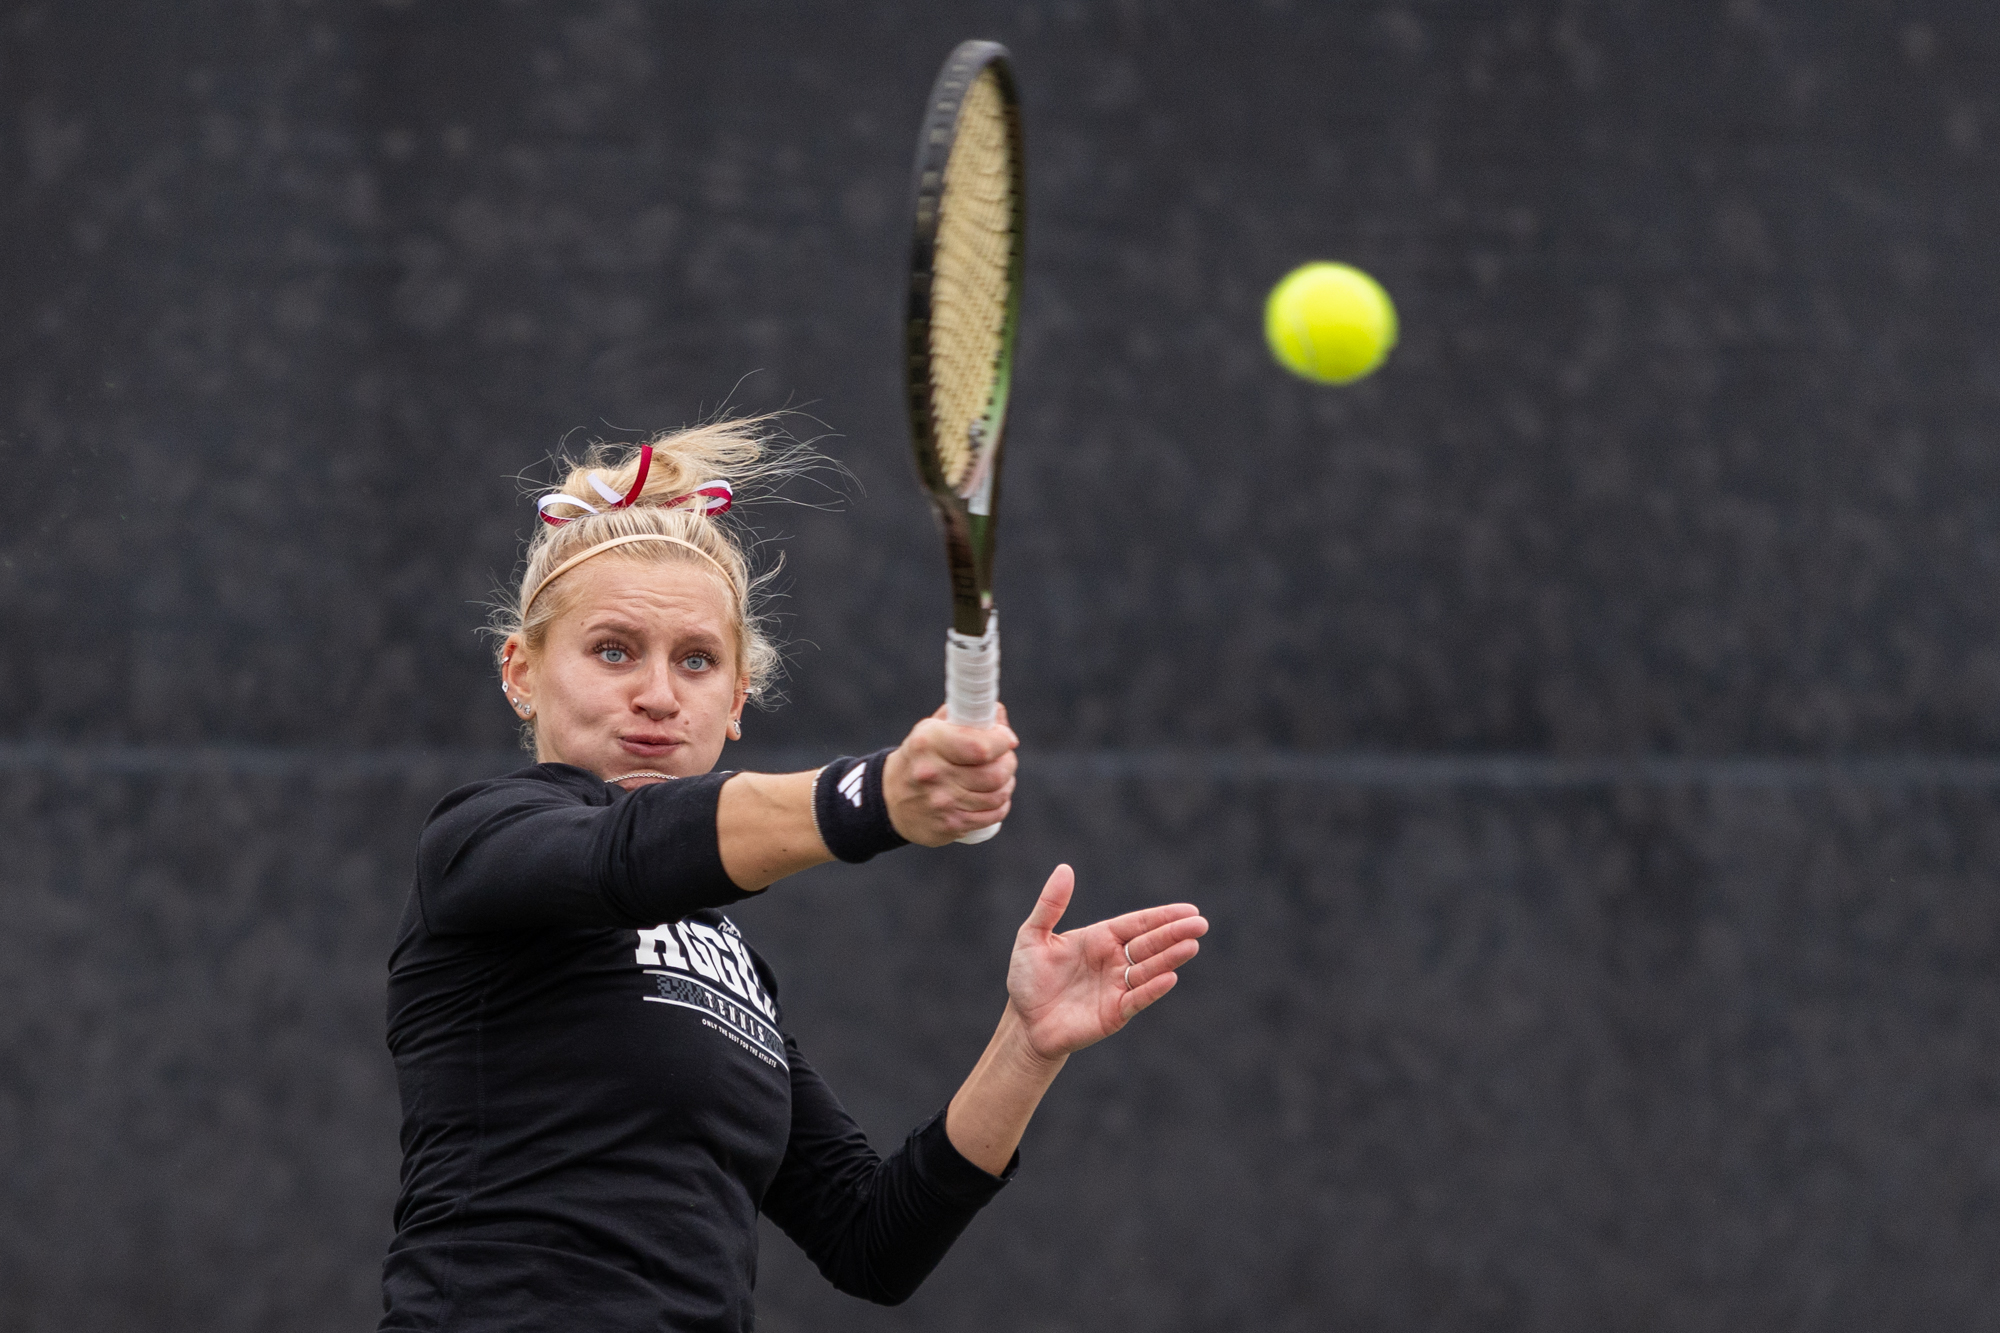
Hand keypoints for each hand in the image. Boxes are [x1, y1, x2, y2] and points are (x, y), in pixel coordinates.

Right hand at [883, 703, 1018, 845]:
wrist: (889, 800)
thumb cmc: (919, 758)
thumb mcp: (931, 729)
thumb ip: (964, 716)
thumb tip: (997, 714)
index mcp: (928, 743)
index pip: (981, 746)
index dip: (1002, 741)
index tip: (1006, 738)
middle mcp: (933, 774)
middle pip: (995, 773)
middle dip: (1008, 762)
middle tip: (1005, 757)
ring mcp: (942, 804)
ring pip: (998, 796)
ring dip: (1007, 784)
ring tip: (1000, 777)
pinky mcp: (950, 826)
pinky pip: (992, 816)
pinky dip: (1000, 805)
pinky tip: (995, 797)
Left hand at [1004, 864, 1206, 1062]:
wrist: (1023, 1023)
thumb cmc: (1028, 978)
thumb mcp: (1032, 936)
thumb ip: (1050, 905)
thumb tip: (1064, 868)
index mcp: (1101, 938)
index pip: (1138, 924)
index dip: (1163, 917)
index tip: (1189, 910)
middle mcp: (1114, 961)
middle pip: (1150, 944)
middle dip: (1175, 934)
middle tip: (1201, 924)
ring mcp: (1117, 987)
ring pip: (1148, 969)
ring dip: (1170, 958)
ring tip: (1191, 946)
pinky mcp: (1114, 1013)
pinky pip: (1136, 998)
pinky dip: (1153, 989)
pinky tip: (1170, 977)